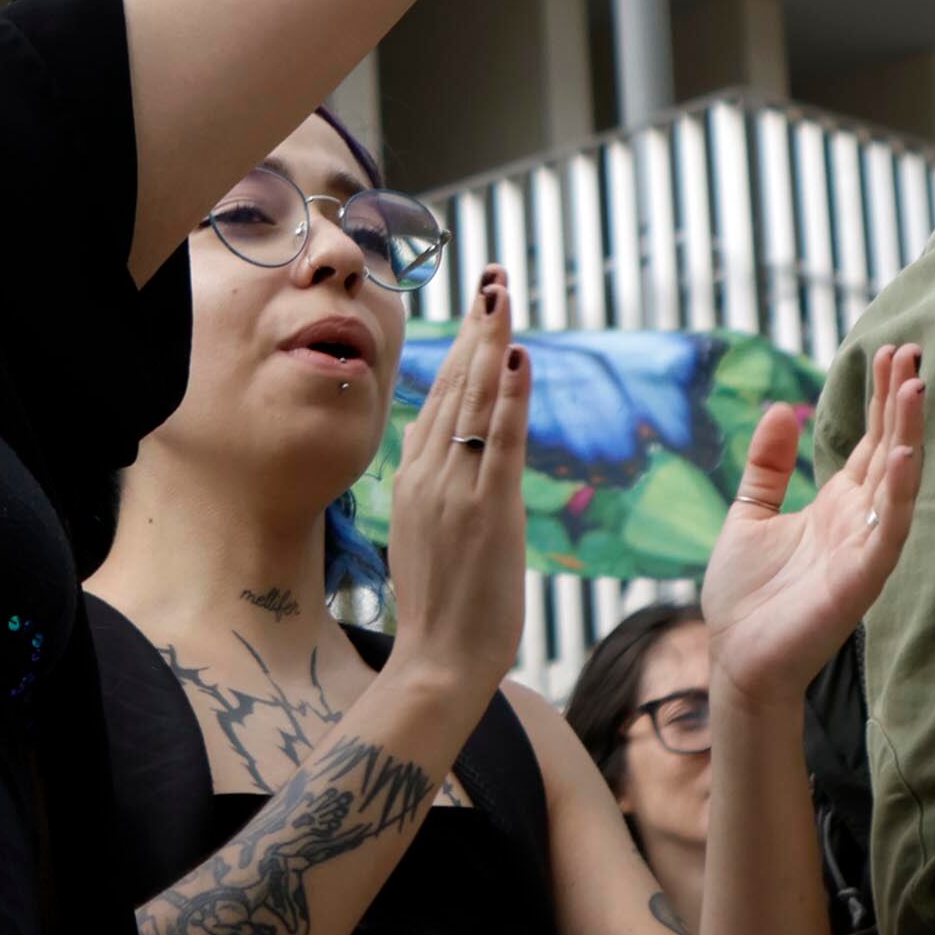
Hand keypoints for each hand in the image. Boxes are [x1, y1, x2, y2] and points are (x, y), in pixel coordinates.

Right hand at [383, 263, 529, 701]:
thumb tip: (458, 466)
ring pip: (475, 401)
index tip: (478, 309)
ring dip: (492, 342)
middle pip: (455, 385)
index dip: (461, 349)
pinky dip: (511, 396)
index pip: (441, 398)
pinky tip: (520, 357)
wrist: (440, 659)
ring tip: (503, 294)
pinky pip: (501, 440)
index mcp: (414, 478)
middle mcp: (428, 473)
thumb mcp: (433, 538)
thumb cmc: (444, 610)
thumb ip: (443, 493)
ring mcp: (454, 489)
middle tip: (494, 275)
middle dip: (477, 327)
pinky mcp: (486, 509)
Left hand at [703, 345, 926, 710]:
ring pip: (897, 482)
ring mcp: (863, 547)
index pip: (868, 441)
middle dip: (900, 403)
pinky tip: (906, 456)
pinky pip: (888, 530)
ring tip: (915, 387)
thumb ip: (767, 466)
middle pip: (889, 451)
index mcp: (835, 504)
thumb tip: (782, 407)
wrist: (735, 655)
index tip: (889, 352)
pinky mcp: (860, 577)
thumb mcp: (748, 513)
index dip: (878, 399)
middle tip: (910, 351)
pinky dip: (900, 493)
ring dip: (908, 436)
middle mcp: (857, 520)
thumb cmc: (746, 593)